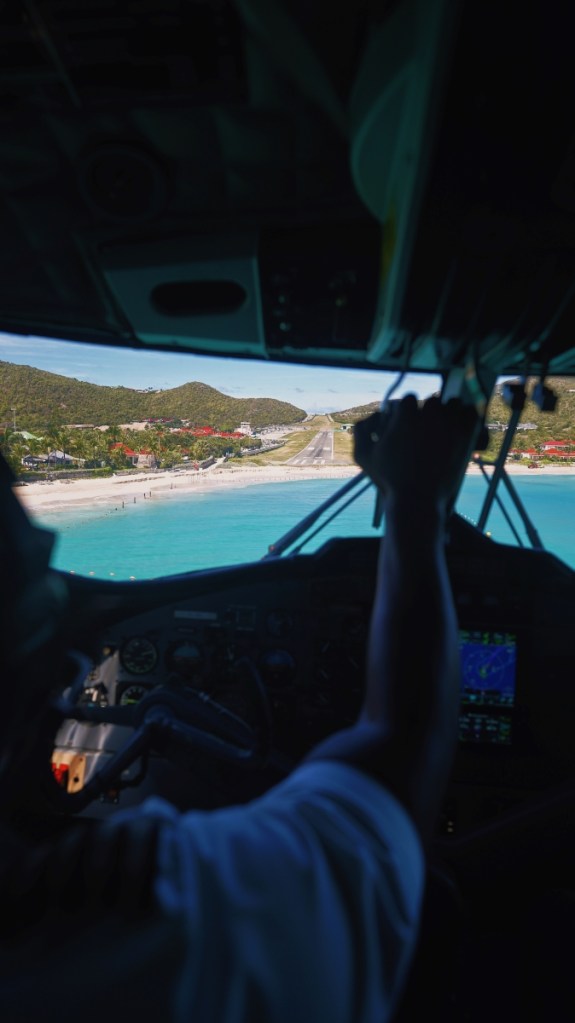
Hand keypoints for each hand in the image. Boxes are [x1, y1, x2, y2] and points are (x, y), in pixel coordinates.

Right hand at [354, 395, 479, 511]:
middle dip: (428, 412)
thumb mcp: (363, 456)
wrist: (417, 501)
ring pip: (452, 404)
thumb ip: (361, 430)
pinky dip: (465, 417)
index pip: (409, 398)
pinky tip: (458, 428)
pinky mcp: (465, 437)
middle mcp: (429, 416)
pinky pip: (470, 414)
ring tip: (443, 428)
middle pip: (432, 401)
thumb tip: (374, 414)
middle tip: (425, 429)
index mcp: (405, 416)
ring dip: (448, 413)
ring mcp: (449, 425)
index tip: (408, 423)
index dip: (407, 411)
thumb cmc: (388, 480)